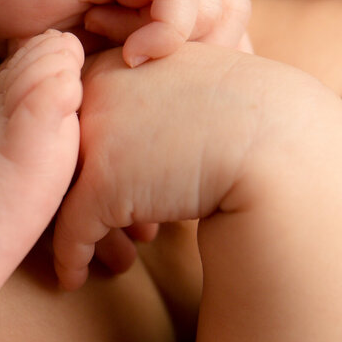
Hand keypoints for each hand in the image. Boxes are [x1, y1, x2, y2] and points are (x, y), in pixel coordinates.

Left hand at [51, 44, 320, 288]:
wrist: (284, 146)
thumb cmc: (251, 121)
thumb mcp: (189, 86)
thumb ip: (148, 96)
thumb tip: (124, 131)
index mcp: (112, 61)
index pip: (70, 116)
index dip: (79, 157)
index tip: (88, 186)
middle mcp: (92, 92)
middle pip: (57, 154)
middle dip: (68, 195)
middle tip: (85, 230)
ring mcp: (94, 138)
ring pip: (58, 195)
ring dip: (71, 232)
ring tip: (92, 257)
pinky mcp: (103, 186)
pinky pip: (71, 233)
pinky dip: (70, 260)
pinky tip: (73, 280)